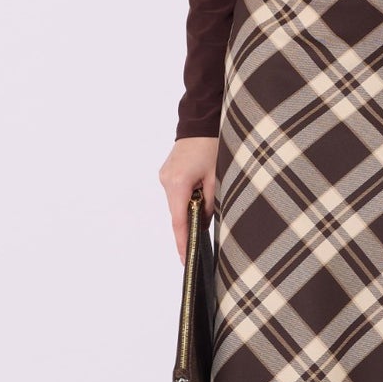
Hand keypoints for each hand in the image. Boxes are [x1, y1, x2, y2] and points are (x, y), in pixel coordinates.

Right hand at [159, 136, 219, 259]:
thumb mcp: (217, 178)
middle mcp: (167, 180)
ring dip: (190, 208)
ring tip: (207, 202)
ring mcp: (165, 176)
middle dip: (190, 225)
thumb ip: (209, 204)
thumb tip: (203, 223)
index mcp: (179, 183)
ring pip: (178, 203)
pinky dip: (187, 198)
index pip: (179, 221)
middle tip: (201, 240)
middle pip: (177, 213)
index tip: (185, 260)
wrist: (202, 121)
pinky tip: (200, 193)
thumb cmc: (213, 146)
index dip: (183, 243)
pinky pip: (177, 193)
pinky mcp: (167, 172)